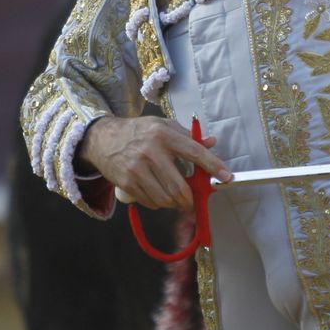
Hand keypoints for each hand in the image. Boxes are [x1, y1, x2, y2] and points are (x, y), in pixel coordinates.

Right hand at [78, 115, 231, 210]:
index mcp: (164, 134)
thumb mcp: (163, 126)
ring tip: (174, 197)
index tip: (226, 177)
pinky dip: (159, 203)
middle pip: (179, 186)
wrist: (103, 138)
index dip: (213, 166)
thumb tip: (212, 142)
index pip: (195, 152)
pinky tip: (157, 194)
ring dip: (174, 203)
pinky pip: (151, 202)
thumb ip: (188, 136)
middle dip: (190, 199)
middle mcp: (151, 151)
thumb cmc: (138, 132)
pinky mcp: (127, 182)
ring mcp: (137, 169)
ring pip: (165, 198)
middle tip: (192, 201)